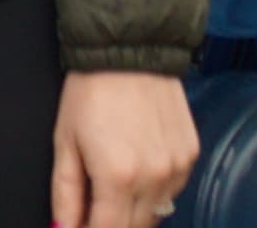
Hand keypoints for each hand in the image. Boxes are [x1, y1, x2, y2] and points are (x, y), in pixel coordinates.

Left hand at [50, 67, 196, 227]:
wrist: (130, 46)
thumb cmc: (91, 90)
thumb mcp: (65, 142)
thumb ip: (66, 196)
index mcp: (118, 177)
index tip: (80, 226)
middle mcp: (154, 177)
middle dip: (111, 225)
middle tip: (94, 209)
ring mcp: (177, 166)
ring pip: (156, 214)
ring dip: (134, 211)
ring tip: (114, 183)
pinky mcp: (191, 153)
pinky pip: (173, 190)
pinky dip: (155, 191)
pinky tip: (139, 169)